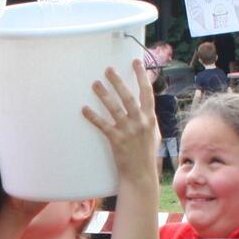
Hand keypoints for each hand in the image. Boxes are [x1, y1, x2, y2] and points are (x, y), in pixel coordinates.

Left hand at [81, 62, 158, 177]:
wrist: (140, 175)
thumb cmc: (146, 156)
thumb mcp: (153, 135)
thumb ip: (148, 120)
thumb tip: (145, 108)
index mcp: (150, 119)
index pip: (147, 93)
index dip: (142, 76)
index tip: (136, 63)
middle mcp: (141, 122)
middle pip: (129, 96)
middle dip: (118, 81)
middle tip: (108, 69)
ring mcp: (129, 131)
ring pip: (115, 108)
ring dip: (104, 94)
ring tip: (95, 83)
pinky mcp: (117, 140)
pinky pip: (103, 125)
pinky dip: (93, 116)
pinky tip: (84, 109)